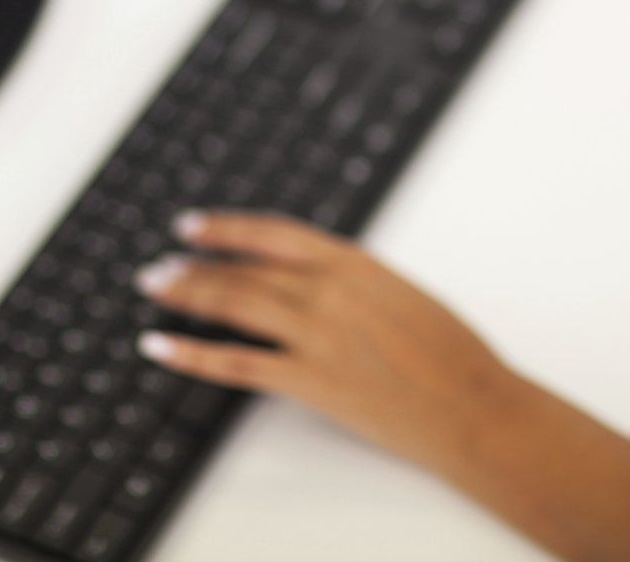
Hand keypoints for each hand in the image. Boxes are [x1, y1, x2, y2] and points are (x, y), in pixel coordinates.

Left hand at [132, 210, 517, 473]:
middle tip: (160, 266)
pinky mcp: (311, 379)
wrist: (473, 404)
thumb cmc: (452, 354)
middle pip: (246, 269)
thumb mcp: (403, 295)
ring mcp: (318, 334)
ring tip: (156, 290)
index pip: (275, 233)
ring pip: (235, 304)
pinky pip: (238, 363)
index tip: (195, 226)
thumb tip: (320, 281)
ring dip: (187, 295)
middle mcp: (330, 290)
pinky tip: (162, 347)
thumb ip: (357, 284)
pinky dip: (193, 354)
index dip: (228, 227)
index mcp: (356, 263)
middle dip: (196, 265)